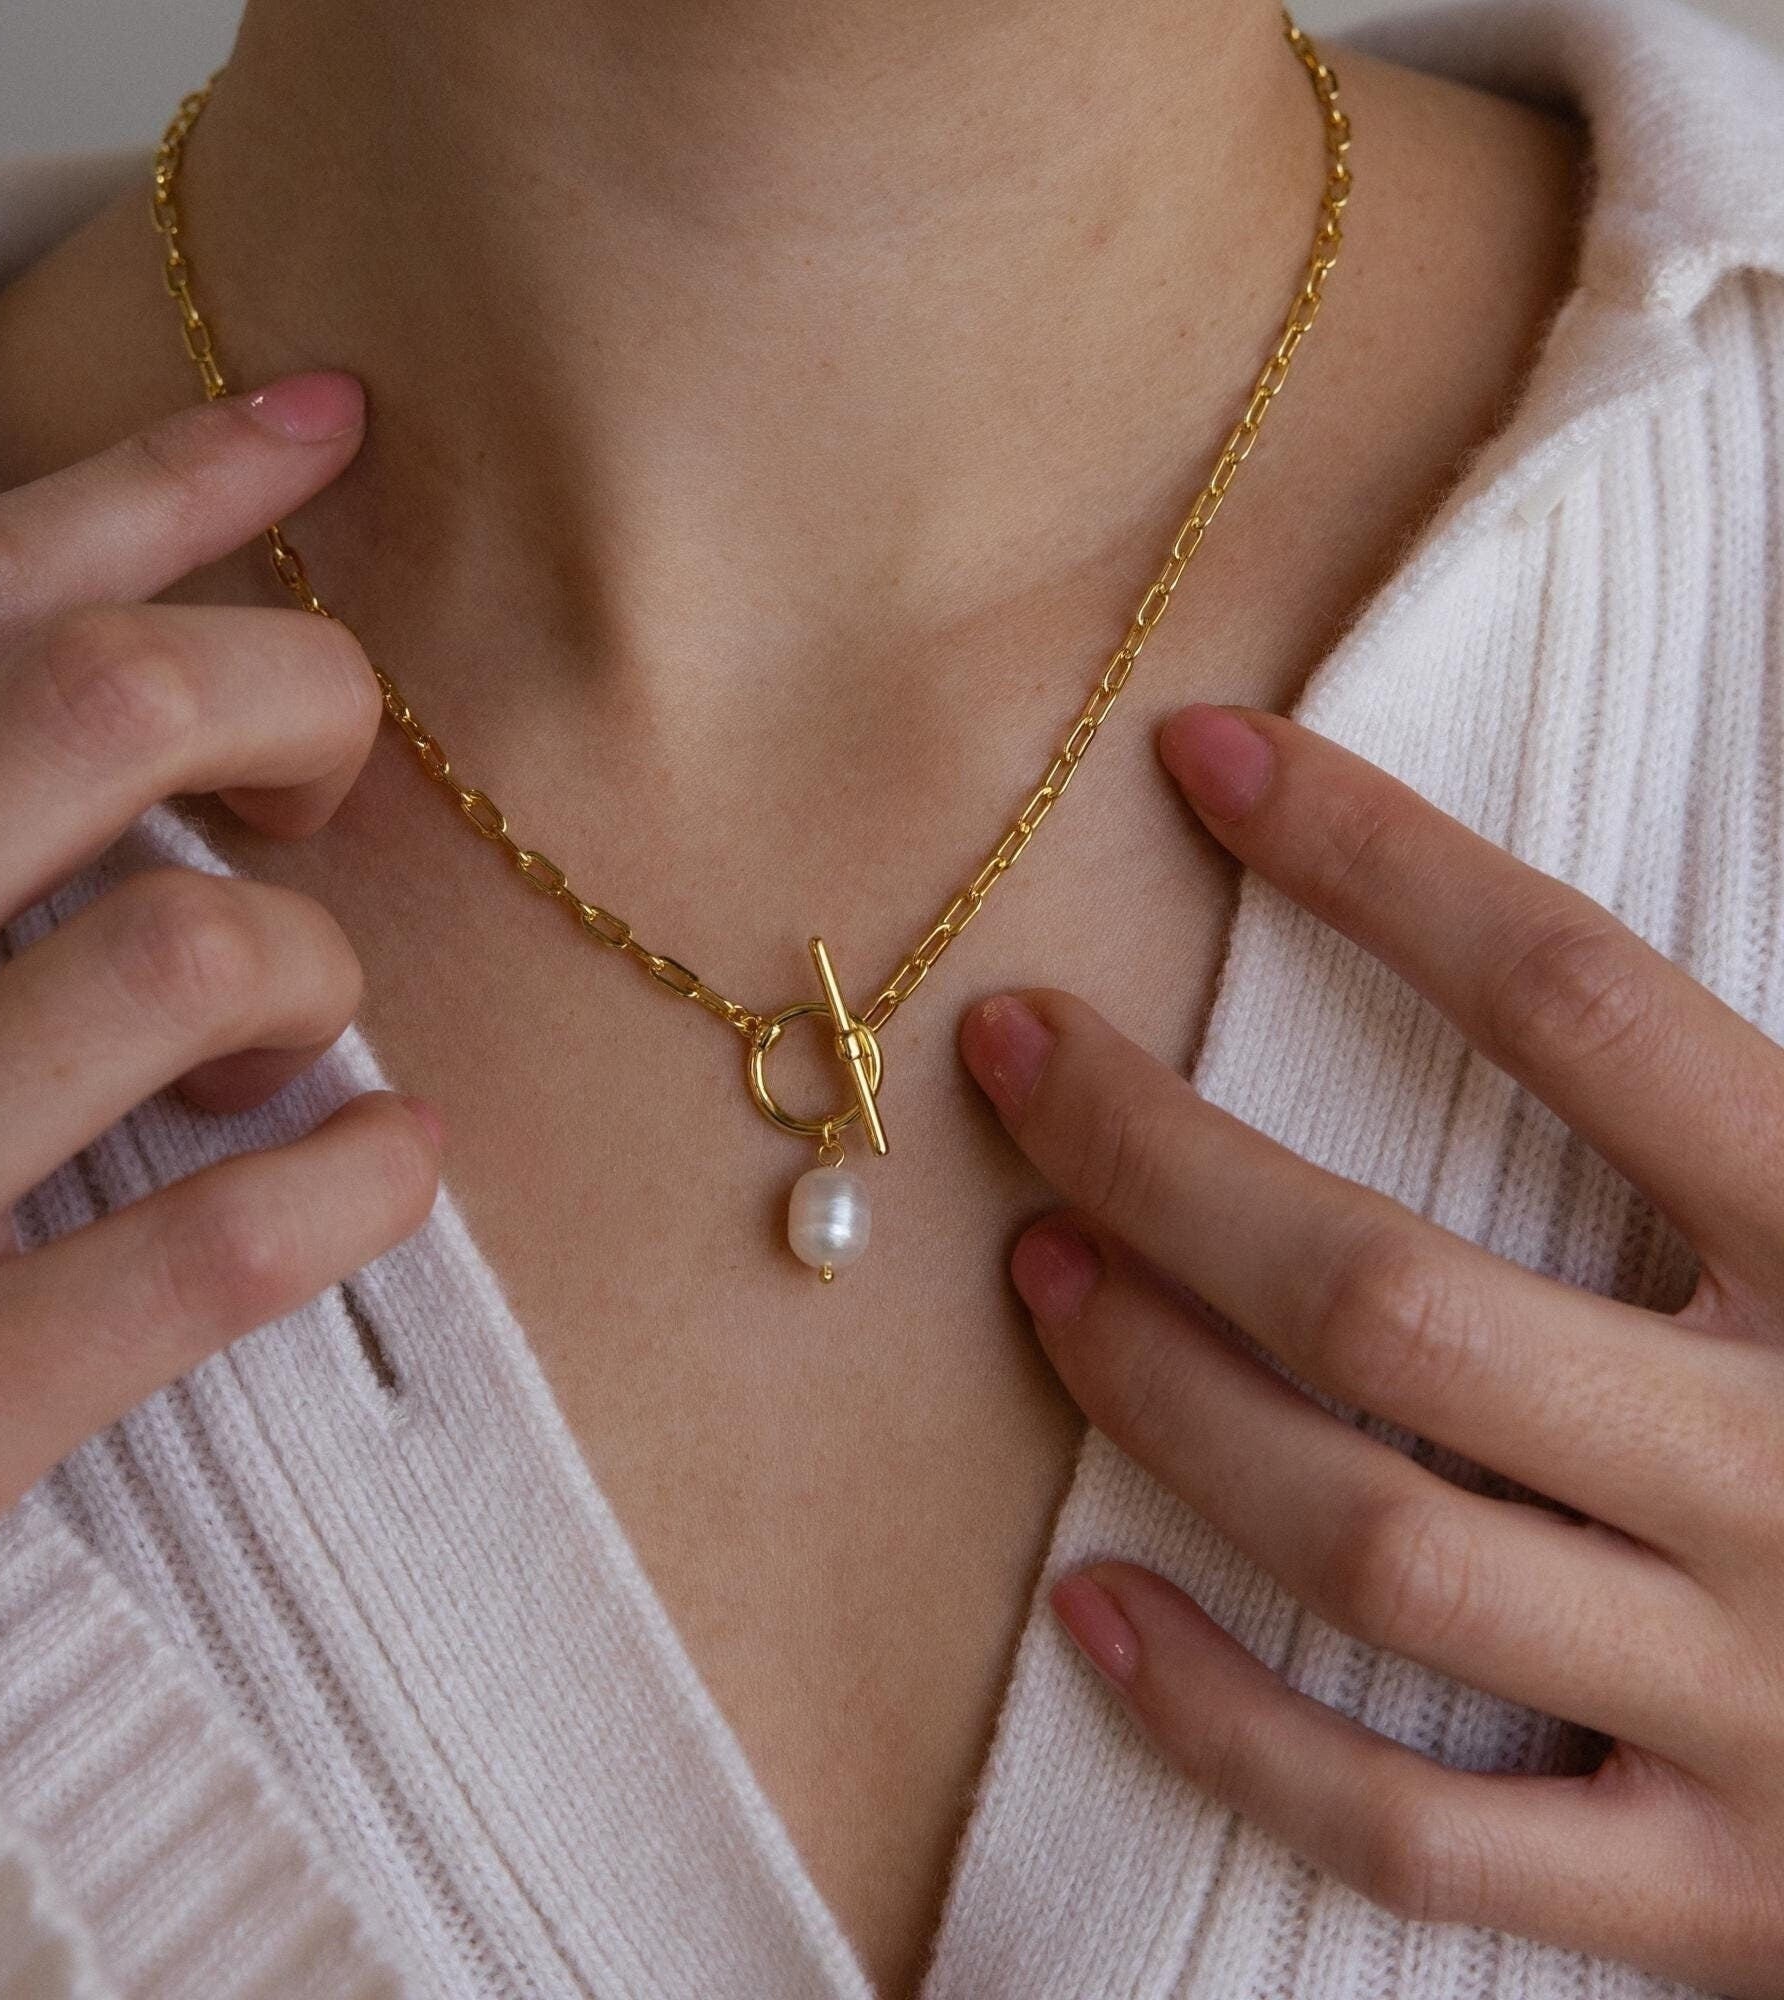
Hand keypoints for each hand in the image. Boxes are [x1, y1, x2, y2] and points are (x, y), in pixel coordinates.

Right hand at [0, 370, 443, 1616]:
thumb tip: (70, 667)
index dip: (155, 484)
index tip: (326, 420)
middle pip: (89, 715)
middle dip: (288, 696)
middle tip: (331, 782)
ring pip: (174, 952)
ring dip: (311, 960)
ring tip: (301, 1026)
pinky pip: (203, 1251)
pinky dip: (354, 1182)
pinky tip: (391, 1165)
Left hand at [959, 703, 1783, 1993]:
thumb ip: (1743, 1109)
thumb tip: (1517, 935)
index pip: (1580, 1003)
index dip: (1378, 861)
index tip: (1208, 760)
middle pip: (1387, 1294)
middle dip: (1157, 1158)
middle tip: (1015, 1057)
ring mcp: (1758, 1704)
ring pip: (1366, 1539)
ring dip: (1159, 1399)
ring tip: (1036, 1278)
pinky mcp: (1720, 1901)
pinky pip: (1413, 1833)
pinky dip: (1228, 1722)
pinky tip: (1090, 1610)